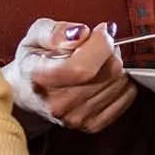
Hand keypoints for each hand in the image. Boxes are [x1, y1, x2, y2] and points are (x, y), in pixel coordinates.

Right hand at [4, 18, 137, 134]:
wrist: (27, 93)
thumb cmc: (33, 61)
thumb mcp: (36, 35)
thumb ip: (55, 32)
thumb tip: (80, 34)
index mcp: (41, 79)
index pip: (83, 67)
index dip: (101, 43)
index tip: (100, 31)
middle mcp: (58, 104)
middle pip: (109, 71)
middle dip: (109, 50)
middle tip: (96, 46)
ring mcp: (76, 117)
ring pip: (120, 81)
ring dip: (115, 64)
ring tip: (96, 61)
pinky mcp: (92, 124)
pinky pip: (126, 95)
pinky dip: (121, 81)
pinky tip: (103, 76)